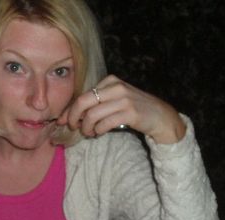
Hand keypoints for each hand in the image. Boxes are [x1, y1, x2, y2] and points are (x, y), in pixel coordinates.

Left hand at [57, 75, 185, 143]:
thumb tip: (71, 115)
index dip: (70, 110)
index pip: (82, 95)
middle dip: (73, 117)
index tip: (63, 121)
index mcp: (110, 81)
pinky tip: (100, 133)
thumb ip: (97, 103)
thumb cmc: (134, 109)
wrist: (160, 116)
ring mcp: (123, 99)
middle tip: (74, 127)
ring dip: (87, 128)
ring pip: (92, 115)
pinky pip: (104, 123)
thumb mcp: (115, 100)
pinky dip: (98, 131)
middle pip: (83, 102)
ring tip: (90, 133)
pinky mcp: (129, 112)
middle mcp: (116, 87)